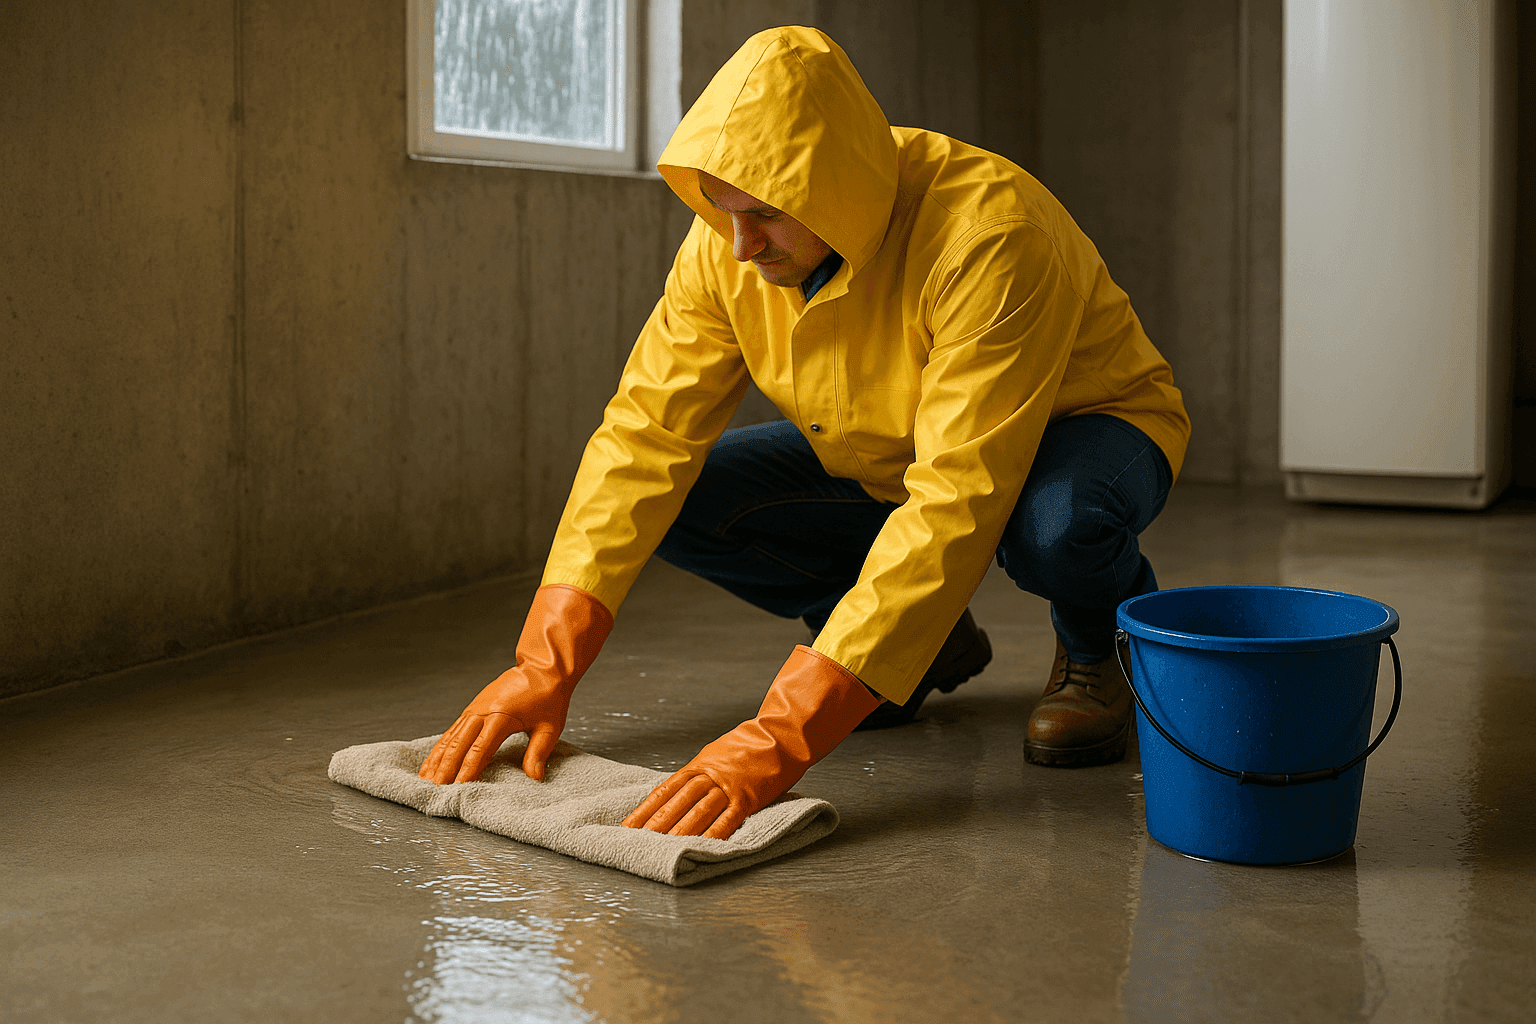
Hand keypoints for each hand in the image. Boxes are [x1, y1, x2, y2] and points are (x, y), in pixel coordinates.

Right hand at [419, 584, 612, 784]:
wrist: (542, 668)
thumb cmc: (548, 696)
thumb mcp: (550, 727)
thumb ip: (539, 752)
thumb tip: (534, 777)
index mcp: (501, 717)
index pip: (480, 750)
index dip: (468, 770)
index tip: (458, 788)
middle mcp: (482, 712)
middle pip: (459, 745)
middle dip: (446, 769)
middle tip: (435, 790)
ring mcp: (475, 709)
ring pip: (451, 737)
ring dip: (437, 759)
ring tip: (426, 779)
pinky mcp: (472, 708)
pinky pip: (452, 730)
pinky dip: (441, 746)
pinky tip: (433, 760)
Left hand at [623, 645, 881, 838]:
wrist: (782, 736)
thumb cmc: (749, 746)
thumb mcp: (715, 755)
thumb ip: (697, 775)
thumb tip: (674, 794)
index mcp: (699, 765)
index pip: (665, 790)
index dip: (645, 809)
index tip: (627, 825)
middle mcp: (710, 775)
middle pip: (676, 802)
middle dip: (654, 823)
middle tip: (635, 841)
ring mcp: (729, 786)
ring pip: (698, 811)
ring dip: (678, 831)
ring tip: (661, 848)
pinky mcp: (749, 797)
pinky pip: (729, 818)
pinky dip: (714, 833)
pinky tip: (702, 846)